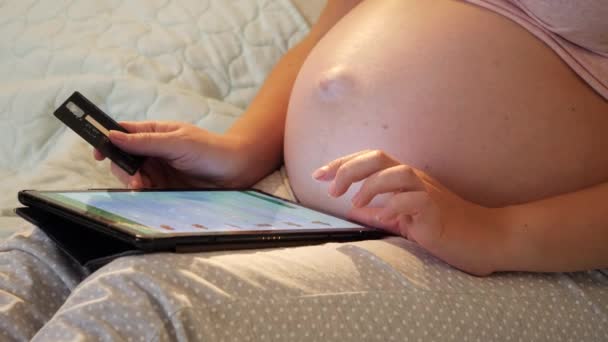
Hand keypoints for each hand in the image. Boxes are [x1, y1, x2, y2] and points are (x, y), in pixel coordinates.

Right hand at [94, 121, 247, 188]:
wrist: (236, 171)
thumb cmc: (210, 149)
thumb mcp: (177, 142)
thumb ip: (145, 142)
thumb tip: (112, 136)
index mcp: (154, 133)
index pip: (122, 133)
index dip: (107, 140)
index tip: (98, 152)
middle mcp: (153, 151)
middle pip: (122, 158)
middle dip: (122, 168)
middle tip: (133, 178)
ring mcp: (158, 170)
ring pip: (131, 176)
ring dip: (132, 182)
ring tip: (144, 188)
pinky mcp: (164, 187)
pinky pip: (145, 190)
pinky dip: (142, 193)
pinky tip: (149, 193)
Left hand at [312, 150, 504, 275]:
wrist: (485, 238)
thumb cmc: (444, 228)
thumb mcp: (407, 218)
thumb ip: (384, 210)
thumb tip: (356, 210)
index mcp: (405, 178)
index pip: (369, 159)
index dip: (341, 163)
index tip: (318, 174)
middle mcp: (415, 179)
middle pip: (377, 157)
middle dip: (347, 169)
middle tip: (331, 190)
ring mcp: (428, 192)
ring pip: (396, 172)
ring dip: (369, 186)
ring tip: (355, 205)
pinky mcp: (438, 211)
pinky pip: (414, 200)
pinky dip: (394, 206)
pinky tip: (382, 218)